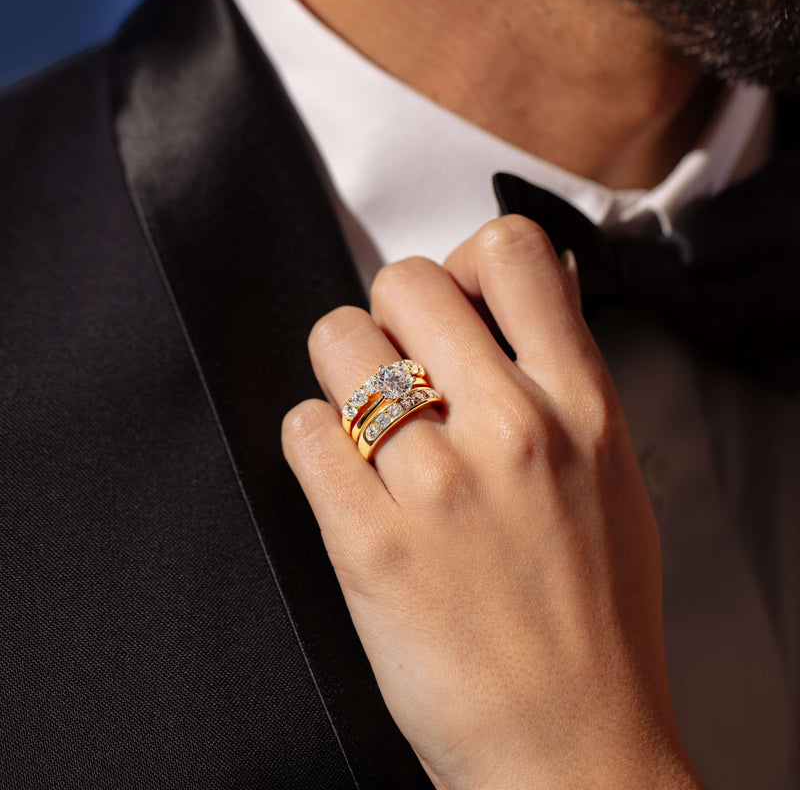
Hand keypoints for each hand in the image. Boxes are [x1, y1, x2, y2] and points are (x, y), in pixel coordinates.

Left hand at [282, 216, 702, 789]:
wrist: (569, 746)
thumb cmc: (593, 618)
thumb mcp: (611, 476)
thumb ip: (566, 379)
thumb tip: (521, 299)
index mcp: (580, 406)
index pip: (510, 253)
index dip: (464, 262)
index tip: (451, 302)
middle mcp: (512, 430)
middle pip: (401, 283)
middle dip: (387, 317)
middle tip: (394, 365)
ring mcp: (437, 485)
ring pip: (336, 344)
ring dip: (339, 375)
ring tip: (364, 425)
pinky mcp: (368, 543)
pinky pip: (302, 429)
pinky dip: (311, 442)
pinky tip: (343, 477)